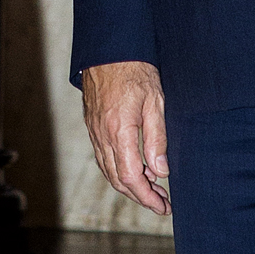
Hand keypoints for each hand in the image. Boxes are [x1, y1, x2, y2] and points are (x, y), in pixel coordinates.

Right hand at [82, 60, 169, 214]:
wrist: (110, 47)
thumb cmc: (135, 69)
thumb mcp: (155, 101)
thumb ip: (157, 138)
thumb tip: (160, 171)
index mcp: (119, 131)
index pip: (131, 177)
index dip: (147, 197)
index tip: (163, 206)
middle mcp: (102, 134)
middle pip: (118, 179)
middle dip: (140, 196)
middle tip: (161, 202)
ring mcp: (94, 129)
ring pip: (108, 170)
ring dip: (128, 185)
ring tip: (151, 189)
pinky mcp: (92, 123)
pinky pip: (102, 156)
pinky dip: (117, 169)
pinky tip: (132, 168)